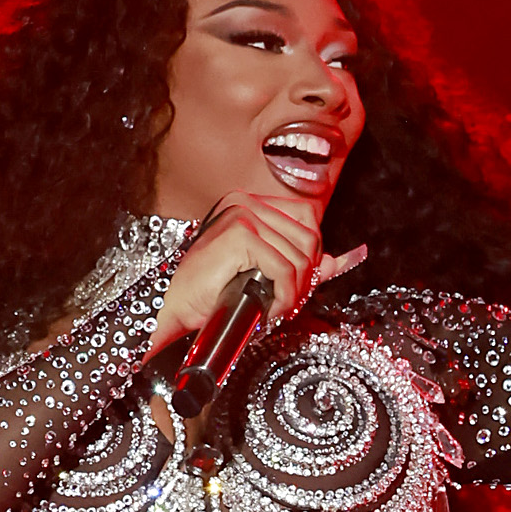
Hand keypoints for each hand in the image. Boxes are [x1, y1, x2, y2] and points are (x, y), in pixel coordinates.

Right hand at [150, 191, 366, 353]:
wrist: (174, 309)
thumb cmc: (210, 294)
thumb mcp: (263, 276)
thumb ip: (299, 265)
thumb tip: (336, 262)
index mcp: (249, 204)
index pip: (308, 217)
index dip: (311, 253)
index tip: (298, 283)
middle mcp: (245, 202)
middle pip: (309, 235)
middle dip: (306, 276)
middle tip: (286, 301)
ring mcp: (241, 215)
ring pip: (299, 256)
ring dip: (294, 292)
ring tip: (274, 307)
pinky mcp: (240, 235)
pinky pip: (284, 269)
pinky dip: (284, 296)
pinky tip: (269, 309)